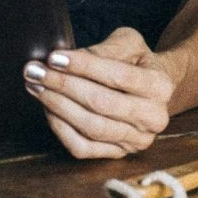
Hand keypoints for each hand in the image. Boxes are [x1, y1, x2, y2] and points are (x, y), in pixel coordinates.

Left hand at [24, 26, 177, 160]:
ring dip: (57, 106)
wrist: (151, 92)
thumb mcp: (128, 43)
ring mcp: (137, 140)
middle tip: (35, 71)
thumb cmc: (136, 63)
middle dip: (63, 86)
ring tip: (36, 86)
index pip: (118, 76)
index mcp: (161, 85)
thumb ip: (103, 49)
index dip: (84, 66)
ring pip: (90, 127)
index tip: (54, 57)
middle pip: (101, 104)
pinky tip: (48, 109)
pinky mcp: (118, 155)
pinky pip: (82, 147)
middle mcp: (154, 117)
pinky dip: (60, 128)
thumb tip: (65, 60)